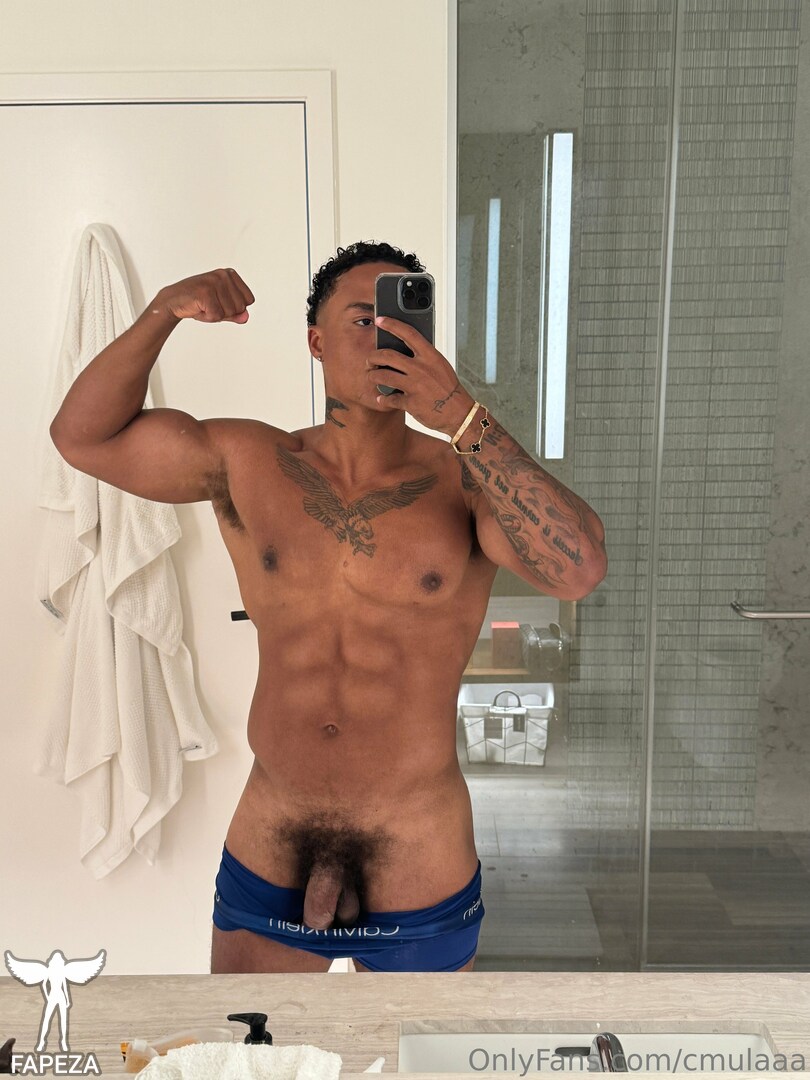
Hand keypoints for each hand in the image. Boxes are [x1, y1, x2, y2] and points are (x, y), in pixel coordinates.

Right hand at [153, 268, 254, 324]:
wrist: (173, 301)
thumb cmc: (198, 303)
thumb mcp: (221, 307)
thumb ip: (236, 312)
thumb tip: (246, 317)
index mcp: (230, 274)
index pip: (249, 300)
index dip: (235, 308)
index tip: (219, 302)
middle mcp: (223, 275)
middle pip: (241, 307)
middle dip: (225, 312)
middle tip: (209, 305)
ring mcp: (214, 282)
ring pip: (229, 312)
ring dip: (215, 315)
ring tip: (203, 306)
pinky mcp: (205, 292)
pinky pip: (217, 316)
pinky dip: (207, 318)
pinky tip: (198, 308)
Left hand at [367, 315, 474, 434]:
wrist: (459, 413)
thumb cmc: (449, 389)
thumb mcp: (440, 366)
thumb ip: (424, 357)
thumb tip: (404, 350)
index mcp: (430, 356)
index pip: (408, 333)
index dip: (392, 324)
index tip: (379, 320)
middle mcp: (421, 369)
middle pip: (388, 355)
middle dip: (373, 357)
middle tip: (370, 360)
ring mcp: (415, 386)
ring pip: (384, 376)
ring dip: (373, 377)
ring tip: (372, 377)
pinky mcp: (411, 403)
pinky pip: (389, 399)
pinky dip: (383, 399)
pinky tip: (381, 398)